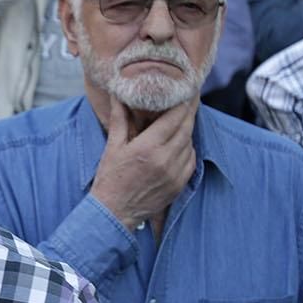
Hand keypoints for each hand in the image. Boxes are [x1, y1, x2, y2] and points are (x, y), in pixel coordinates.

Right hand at [89, 100, 197, 230]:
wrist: (114, 212)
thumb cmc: (110, 179)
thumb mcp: (113, 146)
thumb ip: (119, 119)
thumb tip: (117, 95)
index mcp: (148, 147)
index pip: (174, 117)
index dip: (183, 102)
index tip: (187, 90)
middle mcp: (165, 159)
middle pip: (186, 127)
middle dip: (190, 111)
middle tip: (192, 97)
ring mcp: (175, 174)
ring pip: (190, 143)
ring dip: (187, 129)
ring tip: (183, 118)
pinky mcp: (179, 185)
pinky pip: (191, 160)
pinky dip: (188, 148)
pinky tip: (180, 143)